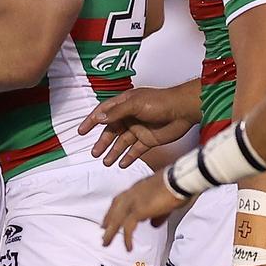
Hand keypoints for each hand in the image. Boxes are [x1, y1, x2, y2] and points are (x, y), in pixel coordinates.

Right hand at [78, 83, 200, 167]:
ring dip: (113, 152)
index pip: (103, 112)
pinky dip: (128, 157)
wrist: (183, 110)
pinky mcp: (149, 140)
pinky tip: (122, 164)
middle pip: (112, 131)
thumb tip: (99, 118)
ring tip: (106, 162)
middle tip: (94, 153)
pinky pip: (135, 150)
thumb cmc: (161, 101)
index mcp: (124, 104)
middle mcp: (130, 117)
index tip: (82, 131)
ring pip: (122, 143)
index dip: (92, 121)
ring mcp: (139, 129)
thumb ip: (116, 112)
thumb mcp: (135, 104)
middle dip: (103, 142)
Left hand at [101, 169, 185, 249]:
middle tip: (103, 231)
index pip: (120, 199)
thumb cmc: (177, 185)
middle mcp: (133, 193)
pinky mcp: (139, 210)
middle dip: (108, 220)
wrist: (180, 180)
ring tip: (106, 243)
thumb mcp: (165, 201)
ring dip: (110, 232)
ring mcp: (134, 200)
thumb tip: (153, 225)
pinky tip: (128, 247)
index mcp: (138, 188)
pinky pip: (128, 227)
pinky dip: (127, 238)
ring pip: (117, 219)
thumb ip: (158, 214)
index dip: (114, 209)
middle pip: (115, 208)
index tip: (109, 217)